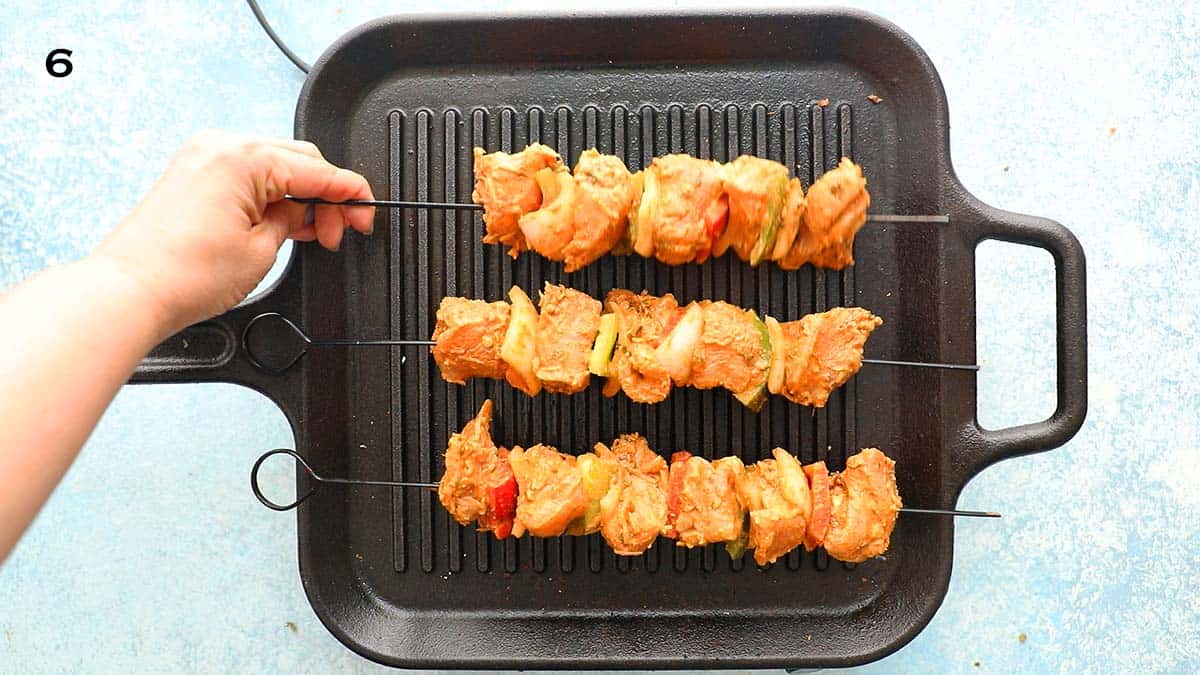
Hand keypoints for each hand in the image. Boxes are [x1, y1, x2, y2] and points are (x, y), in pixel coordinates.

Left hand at [94, 130, 374, 336]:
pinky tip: (285, 221)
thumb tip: (304, 209)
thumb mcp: (262, 249)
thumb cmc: (183, 275)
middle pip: (298, 160)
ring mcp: (202, 157)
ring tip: (313, 234)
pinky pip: (246, 173)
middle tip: (342, 232)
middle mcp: (221, 146)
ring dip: (299, 196)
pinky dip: (270, 194)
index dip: (351, 194)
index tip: (368, 212)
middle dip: (326, 196)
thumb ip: (293, 218)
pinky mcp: (192, 174)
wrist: (129, 292)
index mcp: (243, 157)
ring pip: (274, 166)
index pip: (318, 170)